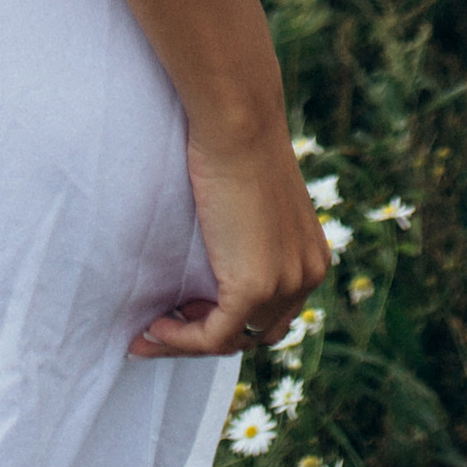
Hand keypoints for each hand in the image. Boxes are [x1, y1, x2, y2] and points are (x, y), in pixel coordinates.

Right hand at [128, 116, 331, 359]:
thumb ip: (250, 239)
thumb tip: (219, 261)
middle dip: (211, 334)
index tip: (188, 311)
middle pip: (258, 333)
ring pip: (233, 339)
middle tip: (168, 323)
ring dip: (189, 342)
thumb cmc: (236, 146)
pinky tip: (153, 329)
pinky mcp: (254, 289)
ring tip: (152, 332)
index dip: (233, 321)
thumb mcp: (254, 204)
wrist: (237, 124)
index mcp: (313, 259)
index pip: (274, 314)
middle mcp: (308, 277)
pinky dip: (180, 340)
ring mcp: (284, 286)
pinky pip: (213, 336)